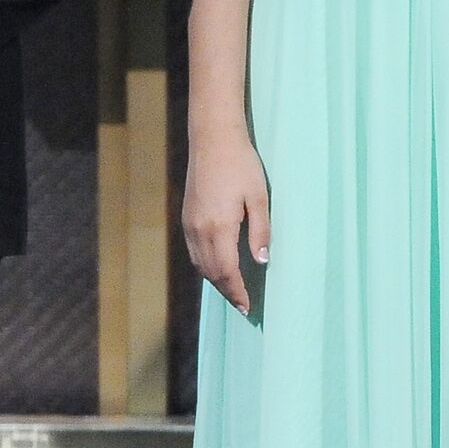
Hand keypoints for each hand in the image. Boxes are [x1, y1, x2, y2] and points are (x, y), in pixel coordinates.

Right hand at [183, 131, 272, 315]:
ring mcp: (189, 224)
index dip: (237, 292)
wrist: (213, 140)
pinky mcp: (186, 217)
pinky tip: (217, 268)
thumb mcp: (259, 198)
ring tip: (232, 292)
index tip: (248, 308)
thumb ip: (261, 232)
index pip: (227, 271)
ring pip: (199, 263)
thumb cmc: (242, 166)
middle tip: (243, 306)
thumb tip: (262, 261)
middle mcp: (199, 230)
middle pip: (211, 272)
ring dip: (215, 281)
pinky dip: (205, 266)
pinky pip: (193, 251)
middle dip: (227, 291)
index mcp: (219, 227)